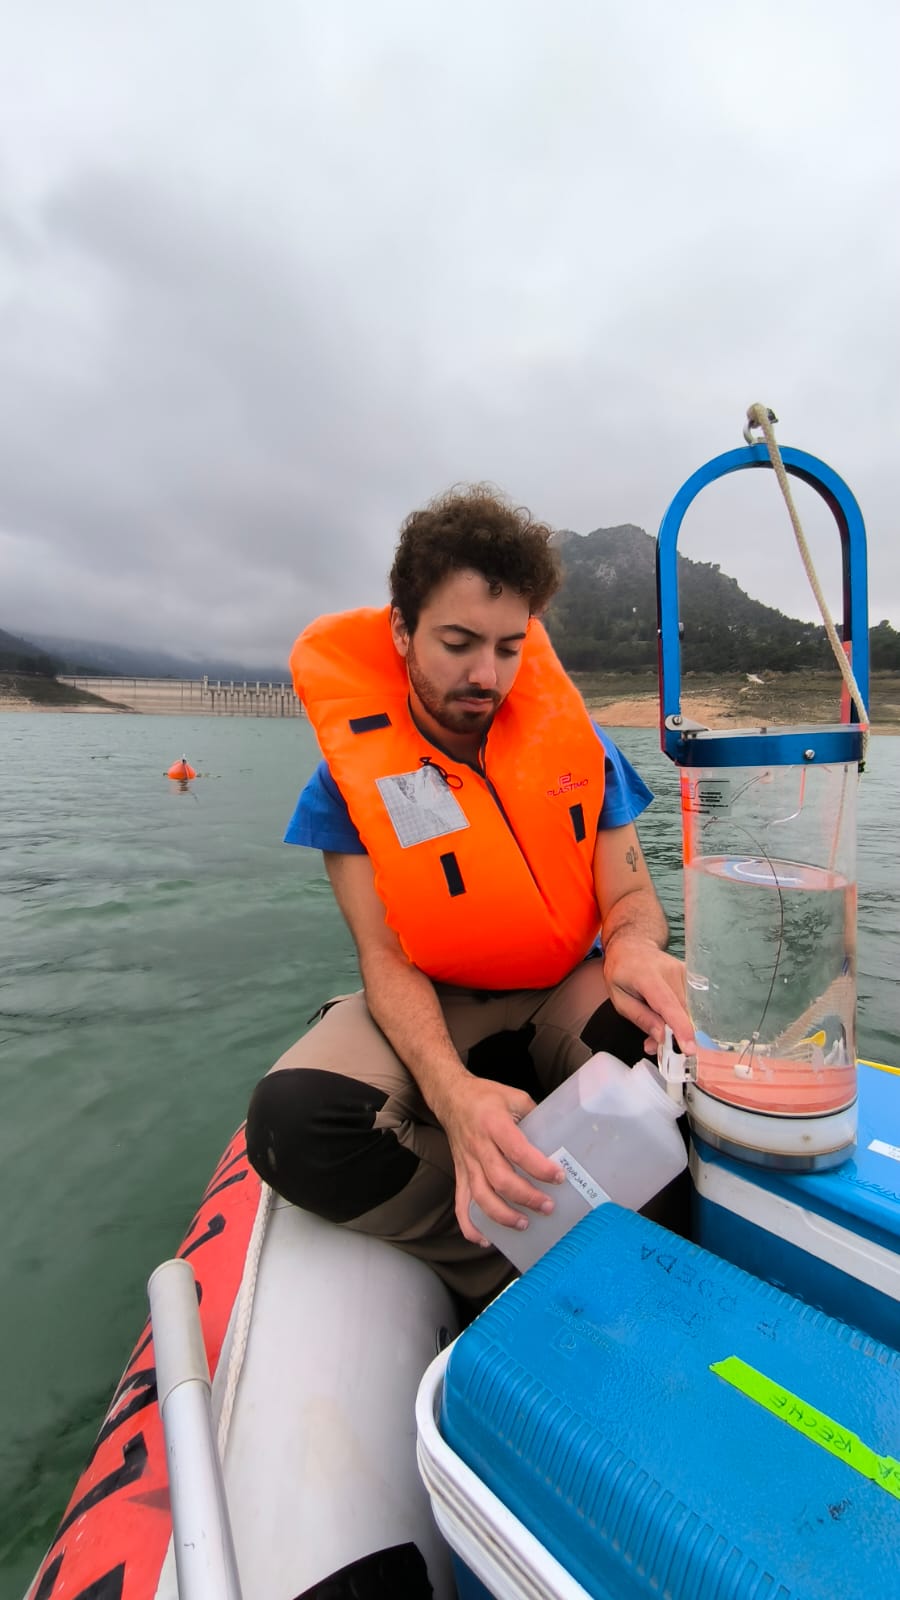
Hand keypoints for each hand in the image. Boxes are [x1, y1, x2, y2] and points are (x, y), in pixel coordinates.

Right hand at [434, 1075, 564, 1244]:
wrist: (450, 1097)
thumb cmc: (485, 1096)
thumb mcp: (514, 1097)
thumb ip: (536, 1115)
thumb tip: (561, 1136)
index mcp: (494, 1124)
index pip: (517, 1151)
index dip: (539, 1167)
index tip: (559, 1176)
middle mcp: (478, 1146)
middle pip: (500, 1179)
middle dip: (526, 1197)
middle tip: (548, 1207)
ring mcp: (467, 1163)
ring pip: (481, 1196)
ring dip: (502, 1215)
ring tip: (524, 1225)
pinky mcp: (460, 1174)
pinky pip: (460, 1204)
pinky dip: (470, 1226)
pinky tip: (485, 1240)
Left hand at [602, 936, 695, 1055]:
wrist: (632, 947)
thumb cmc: (622, 973)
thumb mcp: (619, 999)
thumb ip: (641, 1018)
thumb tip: (662, 1037)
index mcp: (647, 976)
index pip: (667, 1004)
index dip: (680, 1027)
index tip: (689, 1048)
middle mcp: (670, 971)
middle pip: (683, 1011)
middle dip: (674, 1034)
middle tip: (654, 1044)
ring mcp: (683, 971)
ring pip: (689, 1009)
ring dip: (677, 1025)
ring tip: (657, 1026)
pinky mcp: (691, 975)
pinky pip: (692, 1003)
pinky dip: (682, 1015)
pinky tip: (668, 1015)